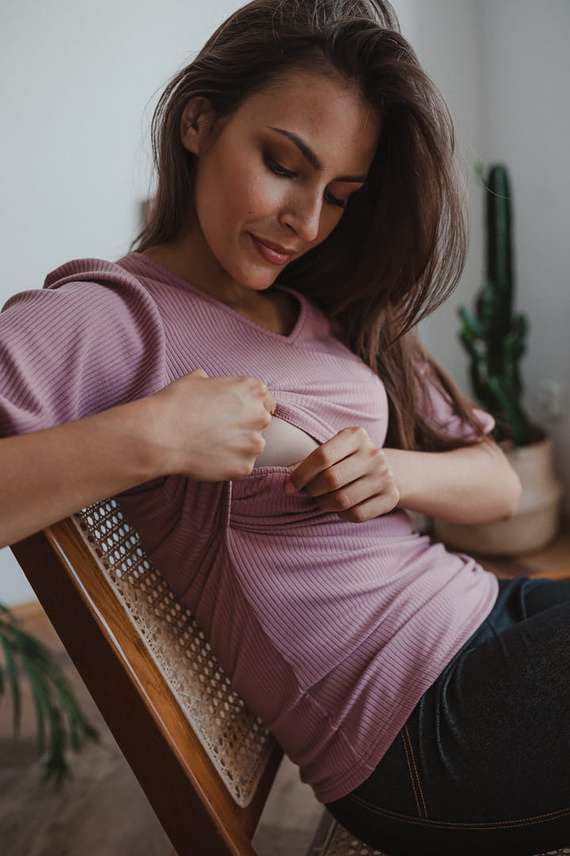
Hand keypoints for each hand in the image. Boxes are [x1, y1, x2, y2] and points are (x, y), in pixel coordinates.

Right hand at [148, 369, 275, 480]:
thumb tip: (209, 382)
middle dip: (244, 426)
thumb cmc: (176, 403)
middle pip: (259, 423)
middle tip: (218, 430)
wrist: (161, 436)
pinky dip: (228, 464)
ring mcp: (255, 444)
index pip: (265, 400)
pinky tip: (208, 458)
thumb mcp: (196, 379)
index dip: (250, 407)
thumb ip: (214, 382)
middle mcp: (260, 416)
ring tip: (210, 446)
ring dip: (237, 446)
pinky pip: (241, 465)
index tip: (238, 414)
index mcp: (253, 390)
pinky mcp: (245, 467)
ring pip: (251, 446)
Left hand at [284, 426, 399, 521]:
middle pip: (331, 479)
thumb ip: (311, 461)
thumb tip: (288, 478)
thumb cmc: (347, 460)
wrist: (386, 470)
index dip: (301, 474)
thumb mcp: (333, 451)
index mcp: (356, 435)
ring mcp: (385, 476)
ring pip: (342, 500)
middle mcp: (374, 453)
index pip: (322, 456)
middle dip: (312, 491)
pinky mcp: (391, 497)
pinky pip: (356, 514)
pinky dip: (342, 515)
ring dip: (324, 504)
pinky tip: (341, 508)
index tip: (289, 486)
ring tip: (322, 501)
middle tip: (309, 493)